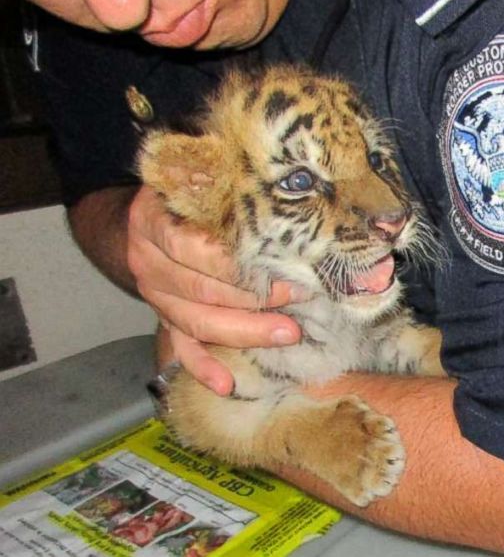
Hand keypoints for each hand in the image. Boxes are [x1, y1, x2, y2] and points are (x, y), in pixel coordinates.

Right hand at [127, 186, 302, 394]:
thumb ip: (228, 186)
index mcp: (152, 222)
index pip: (194, 249)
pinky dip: (202, 368)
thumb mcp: (200, 176)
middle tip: (300, 301)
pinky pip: (182, 348)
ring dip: (244, 332)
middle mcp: (147, 262)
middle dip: (254, 300)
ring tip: (287, 333)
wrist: (152, 213)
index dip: (238, 263)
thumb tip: (286, 193)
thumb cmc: (190, 190)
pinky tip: (226, 385)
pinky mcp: (164, 318)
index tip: (281, 267)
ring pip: (197, 322)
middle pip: (201, 291)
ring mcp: (153, 295)